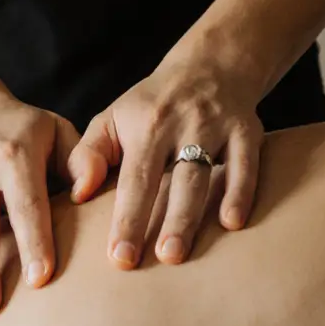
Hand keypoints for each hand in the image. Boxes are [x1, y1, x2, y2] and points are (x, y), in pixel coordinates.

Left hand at [67, 58, 264, 267]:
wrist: (208, 65)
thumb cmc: (150, 106)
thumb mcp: (111, 120)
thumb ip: (88, 155)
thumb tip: (77, 195)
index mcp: (144, 127)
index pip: (134, 179)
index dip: (127, 218)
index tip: (120, 256)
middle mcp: (180, 126)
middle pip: (172, 180)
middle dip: (165, 221)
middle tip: (159, 260)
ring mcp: (215, 128)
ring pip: (205, 176)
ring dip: (193, 215)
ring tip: (180, 253)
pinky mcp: (247, 132)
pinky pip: (246, 165)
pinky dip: (241, 192)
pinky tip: (233, 223)